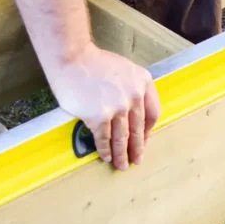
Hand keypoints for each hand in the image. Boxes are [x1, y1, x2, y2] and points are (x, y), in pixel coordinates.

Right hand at [46, 42, 160, 170]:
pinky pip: (104, 138)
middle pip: (138, 129)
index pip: (152, 113)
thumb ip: (131, 89)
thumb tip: (130, 114)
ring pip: (122, 137)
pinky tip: (105, 156)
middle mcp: (134, 96)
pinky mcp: (99, 117)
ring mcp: (117, 107)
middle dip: (136, 148)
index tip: (144, 141)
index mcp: (143, 82)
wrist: (72, 58)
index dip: (148, 131)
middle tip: (136, 160)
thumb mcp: (124, 70)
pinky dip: (105, 150)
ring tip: (121, 165)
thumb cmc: (93, 62)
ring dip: (121, 154)